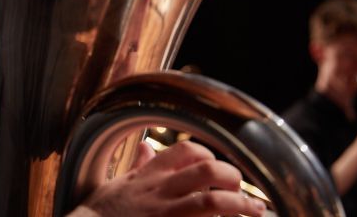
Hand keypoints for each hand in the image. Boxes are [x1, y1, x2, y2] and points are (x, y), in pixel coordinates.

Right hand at [74, 140, 265, 216]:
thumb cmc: (101, 213)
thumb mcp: (118, 183)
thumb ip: (138, 166)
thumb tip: (147, 147)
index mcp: (151, 176)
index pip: (188, 151)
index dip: (211, 156)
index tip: (218, 171)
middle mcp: (161, 192)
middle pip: (208, 170)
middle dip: (232, 178)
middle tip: (241, 191)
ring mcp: (166, 215)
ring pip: (211, 201)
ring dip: (240, 205)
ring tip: (255, 212)